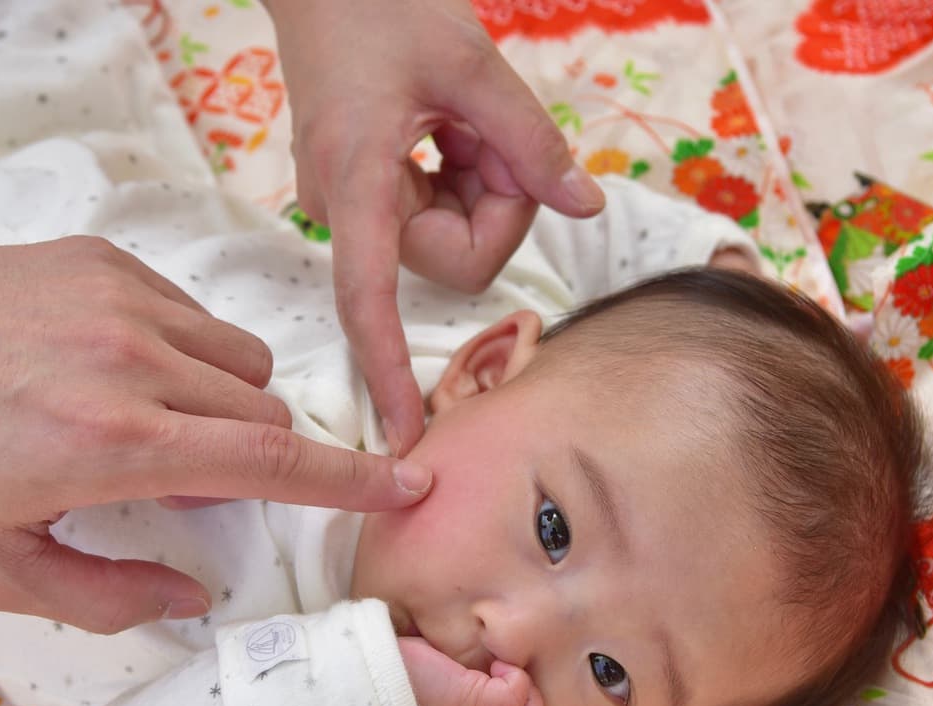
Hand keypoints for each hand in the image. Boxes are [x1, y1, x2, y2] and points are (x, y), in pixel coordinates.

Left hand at [0, 160, 434, 633]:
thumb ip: (105, 595)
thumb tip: (192, 592)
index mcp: (115, 446)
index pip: (270, 464)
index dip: (351, 482)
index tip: (409, 484)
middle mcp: (136, 364)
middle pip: (269, 414)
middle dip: (261, 459)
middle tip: (189, 481)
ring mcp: (125, 301)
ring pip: (244, 362)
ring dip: (228, 406)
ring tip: (154, 423)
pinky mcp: (109, 261)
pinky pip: (196, 318)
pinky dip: (186, 357)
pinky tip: (110, 369)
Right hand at [266, 0, 605, 454]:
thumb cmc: (382, 8)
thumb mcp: (471, 63)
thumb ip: (534, 142)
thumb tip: (587, 208)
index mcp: (356, 181)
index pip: (369, 296)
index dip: (389, 368)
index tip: (403, 436)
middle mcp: (345, 209)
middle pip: (452, 260)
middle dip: (496, 205)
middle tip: (491, 134)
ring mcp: (353, 206)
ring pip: (450, 240)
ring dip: (481, 185)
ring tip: (459, 121)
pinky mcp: (367, 195)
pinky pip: (435, 216)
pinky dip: (461, 178)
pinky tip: (443, 129)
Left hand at [398, 637, 543, 705]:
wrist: (363, 677)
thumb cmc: (387, 680)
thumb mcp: (423, 703)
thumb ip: (446, 703)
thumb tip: (462, 677)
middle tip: (513, 694)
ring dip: (529, 704)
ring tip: (509, 679)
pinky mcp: (469, 701)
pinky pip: (513, 697)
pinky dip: (516, 679)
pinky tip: (498, 666)